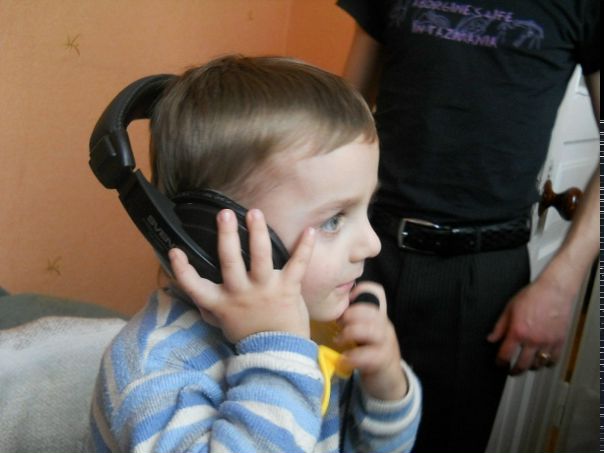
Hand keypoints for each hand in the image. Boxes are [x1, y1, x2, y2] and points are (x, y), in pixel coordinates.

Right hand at [169, 208, 314, 343]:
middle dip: (227, 236)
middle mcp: (241, 293)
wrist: (278, 353)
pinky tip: (309, 231)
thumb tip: (193, 292)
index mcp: (221, 302)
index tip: (174, 249)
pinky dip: (304, 248)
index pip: (195, 286)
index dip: (182, 269)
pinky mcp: (288, 289)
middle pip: (230, 261)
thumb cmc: (250, 334)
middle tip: (224, 214)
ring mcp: (265, 289)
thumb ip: (210, 306)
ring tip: (255, 213)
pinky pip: (297, 265)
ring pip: (260, 257)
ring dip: (258, 233)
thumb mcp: (223, 322)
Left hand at [334, 282, 407, 399]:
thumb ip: (352, 321)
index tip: (346, 300)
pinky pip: (370, 355)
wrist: (387, 382)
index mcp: (377, 317)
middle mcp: (384, 327)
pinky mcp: (383, 361)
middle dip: (351, 315)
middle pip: (372, 312)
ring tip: (338, 340)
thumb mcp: (362, 334)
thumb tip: (330, 309)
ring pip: (373, 330)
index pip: (377, 293)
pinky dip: (353, 357)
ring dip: (351, 333)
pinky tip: (343, 360)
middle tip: (337, 324)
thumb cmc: (369, 354)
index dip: (361, 291)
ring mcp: (386, 344)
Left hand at [487, 275, 573, 374]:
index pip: (505, 355)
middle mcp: (532, 340)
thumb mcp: (509, 309)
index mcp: (517, 332)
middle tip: (511, 371)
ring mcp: (547, 342)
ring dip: (531, 367)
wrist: (554, 290)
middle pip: (522, 365)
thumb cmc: (532, 296)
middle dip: (514, 371)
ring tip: (526, 365)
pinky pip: (553, 360)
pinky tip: (542, 361)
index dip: (500, 362)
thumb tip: (491, 339)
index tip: (499, 364)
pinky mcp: (560, 342)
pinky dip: (547, 363)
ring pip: (538, 365)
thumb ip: (499, 327)